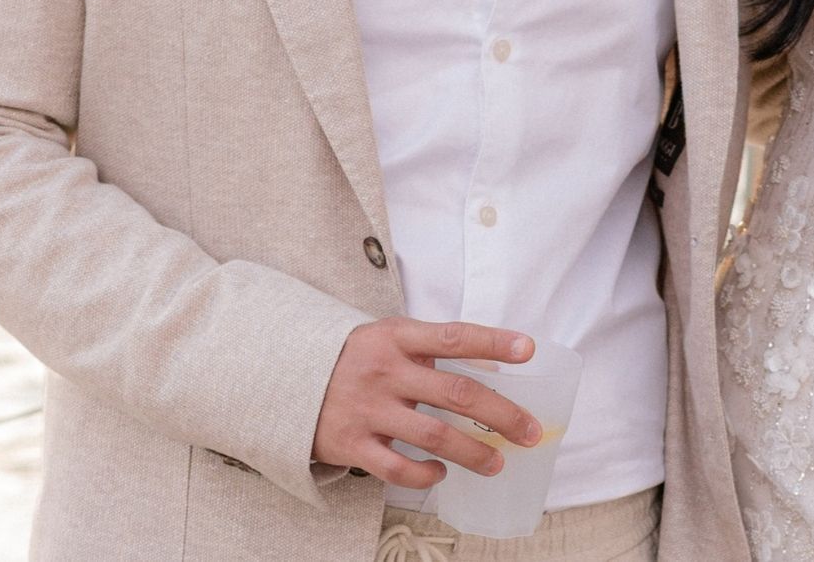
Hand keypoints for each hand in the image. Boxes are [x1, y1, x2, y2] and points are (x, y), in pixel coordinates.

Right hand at [311, 318, 542, 488]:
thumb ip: (428, 350)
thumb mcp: (385, 338)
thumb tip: (490, 372)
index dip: (493, 342)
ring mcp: (368, 408)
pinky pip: (398, 468)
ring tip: (497, 463)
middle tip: (530, 432)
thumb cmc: (352, 358)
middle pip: (457, 394)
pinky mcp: (352, 443)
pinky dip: (426, 475)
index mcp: (396, 337)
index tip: (527, 350)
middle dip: (502, 415)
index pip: (453, 337)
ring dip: (474, 453)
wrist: (283, 376)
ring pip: (435, 436)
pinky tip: (441, 473)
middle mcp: (385, 371)